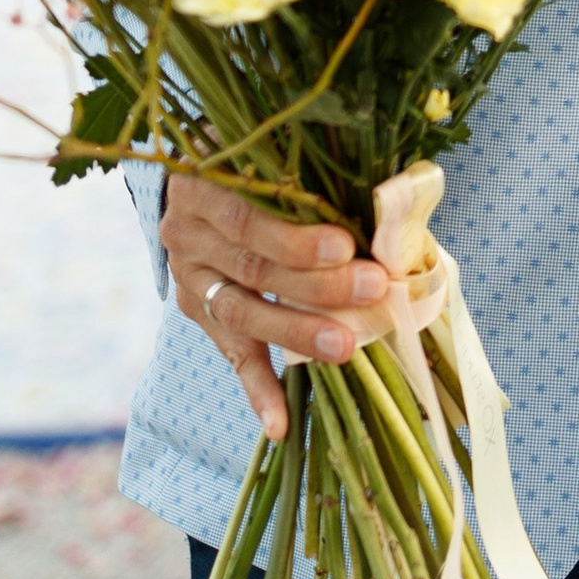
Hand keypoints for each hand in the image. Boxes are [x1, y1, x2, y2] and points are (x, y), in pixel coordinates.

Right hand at [162, 171, 395, 445]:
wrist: (198, 178)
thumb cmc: (257, 162)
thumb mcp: (275, 153)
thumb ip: (316, 170)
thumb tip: (393, 194)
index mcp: (201, 184)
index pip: (246, 216)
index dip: (295, 236)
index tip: (346, 245)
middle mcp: (186, 233)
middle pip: (251, 267)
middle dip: (314, 283)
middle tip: (370, 288)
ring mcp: (188, 277)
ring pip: (241, 311)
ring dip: (296, 332)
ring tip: (345, 345)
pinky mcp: (197, 312)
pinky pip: (231, 355)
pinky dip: (258, 390)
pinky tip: (280, 425)